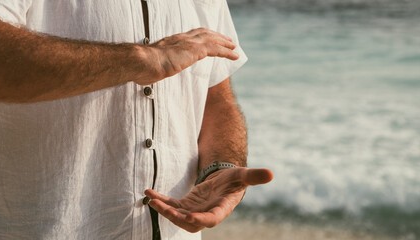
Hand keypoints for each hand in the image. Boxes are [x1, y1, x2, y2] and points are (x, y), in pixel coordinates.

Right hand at [135, 28, 238, 84]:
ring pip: (212, 39)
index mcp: (173, 41)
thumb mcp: (152, 65)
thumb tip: (150, 75)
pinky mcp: (195, 50)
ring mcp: (189, 43)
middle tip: (227, 40)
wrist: (144, 62)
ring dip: (225, 43)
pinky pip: (216, 49)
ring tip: (234, 47)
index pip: (191, 35)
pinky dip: (227, 51)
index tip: (210, 38)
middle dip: (217, 36)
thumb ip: (156, 67)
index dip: (203, 35)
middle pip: (205, 33)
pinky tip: (234, 55)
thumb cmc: (143, 66)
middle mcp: (182, 38)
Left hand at [145, 167, 272, 232]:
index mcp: (221, 209)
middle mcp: (206, 214)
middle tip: (162, 208)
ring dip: (164, 210)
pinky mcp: (185, 205)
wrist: (225, 182)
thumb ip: (254, 176)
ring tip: (153, 200)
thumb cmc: (235, 180)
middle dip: (175, 217)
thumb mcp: (243, 175)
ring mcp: (194, 210)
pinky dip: (160, 200)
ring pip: (177, 217)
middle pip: (189, 223)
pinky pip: (170, 205)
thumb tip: (271, 174)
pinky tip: (149, 193)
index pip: (211, 219)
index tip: (190, 216)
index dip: (201, 219)